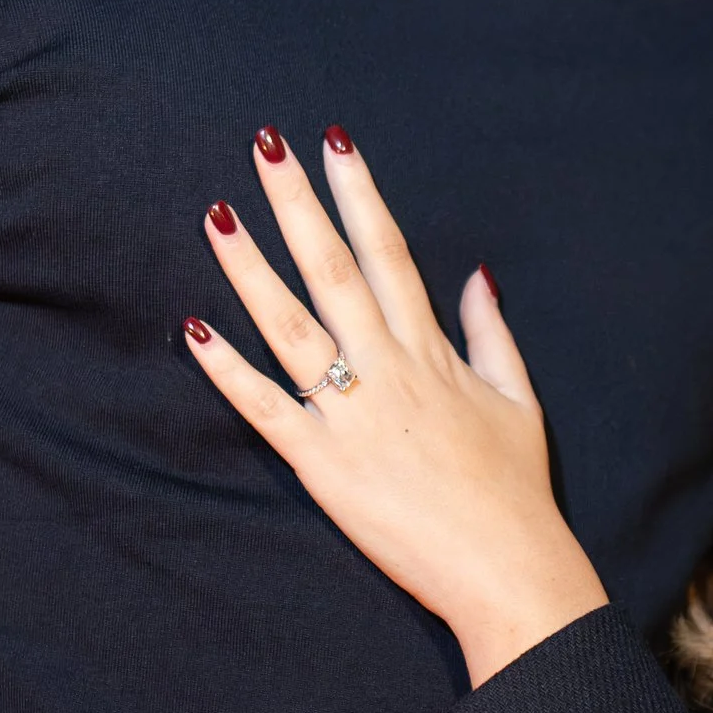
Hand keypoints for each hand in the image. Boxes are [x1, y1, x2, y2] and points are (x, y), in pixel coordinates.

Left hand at [183, 127, 608, 687]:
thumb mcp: (518, 400)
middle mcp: (388, 368)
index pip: (389, 252)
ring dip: (250, 267)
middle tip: (264, 144)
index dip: (359, 194)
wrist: (508, 568)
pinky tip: (194, 328)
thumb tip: (477, 275)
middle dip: (297, 203)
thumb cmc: (515, 491)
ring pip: (289, 324)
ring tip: (216, 214)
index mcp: (431, 350)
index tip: (335, 144)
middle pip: (333, 268)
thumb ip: (491, 333)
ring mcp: (351, 414)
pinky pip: (265, 407)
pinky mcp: (322, 464)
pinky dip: (227, 369)